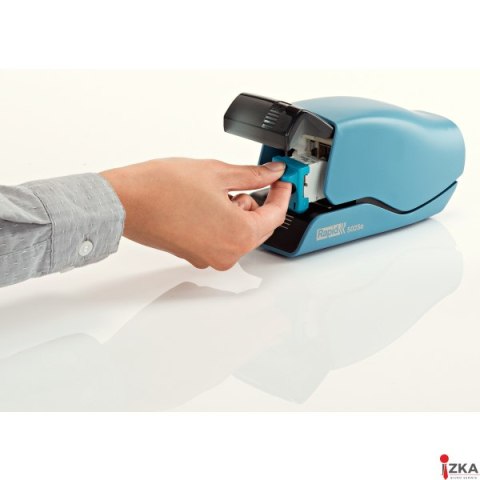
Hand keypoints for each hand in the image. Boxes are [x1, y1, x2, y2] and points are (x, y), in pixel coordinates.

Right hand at [100, 158, 290, 269]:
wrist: (125, 202)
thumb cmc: (162, 188)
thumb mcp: (216, 173)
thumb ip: (251, 175)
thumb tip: (271, 173)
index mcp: (238, 235)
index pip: (275, 216)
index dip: (282, 194)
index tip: (282, 181)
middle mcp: (227, 253)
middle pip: (258, 228)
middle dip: (258, 203)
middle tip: (251, 179)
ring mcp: (209, 258)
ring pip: (239, 233)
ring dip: (238, 211)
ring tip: (217, 190)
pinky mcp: (194, 256)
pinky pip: (221, 239)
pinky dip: (222, 222)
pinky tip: (207, 203)